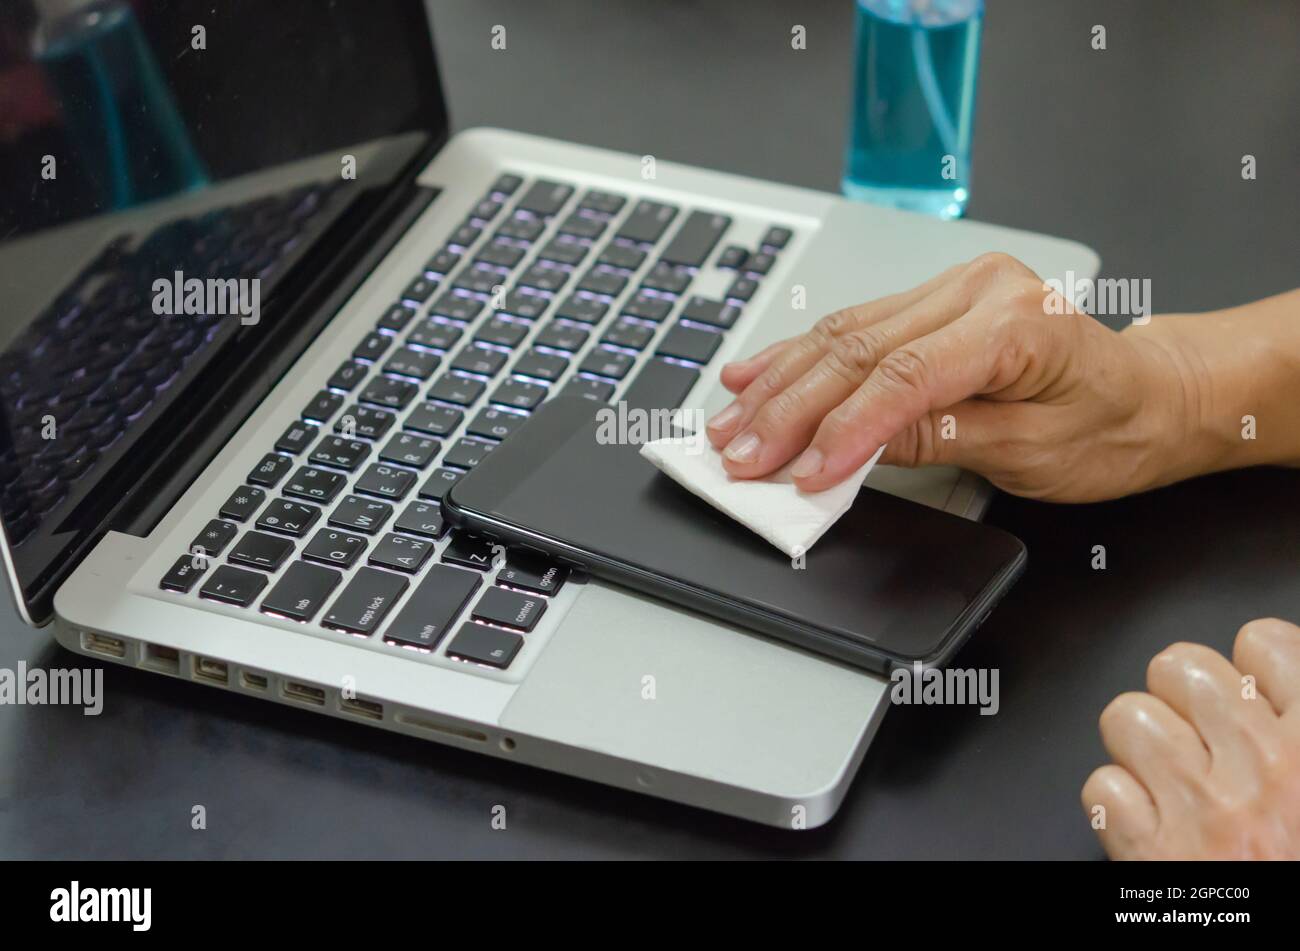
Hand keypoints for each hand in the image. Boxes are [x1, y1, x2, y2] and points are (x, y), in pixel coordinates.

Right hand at [705, 253, 1198, 501]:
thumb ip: (939, 438)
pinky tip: (752, 373)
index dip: (841, 429)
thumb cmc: (1113, 425)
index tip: (798, 474)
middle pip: (858, 350)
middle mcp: (977, 289)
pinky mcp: (932, 302)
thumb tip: (852, 445)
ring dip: (777, 384)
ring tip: (728, 424)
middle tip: (738, 456)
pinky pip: (852, 326)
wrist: (1152, 396)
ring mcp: (951, 289)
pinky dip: (797, 357)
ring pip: (841, 334)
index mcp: (1016, 320)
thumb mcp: (1032, 451)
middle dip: (788, 410)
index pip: (904, 376)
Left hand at [1081, 618, 1299, 859]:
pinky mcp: (1149, 851)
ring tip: (1166, 777)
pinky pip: (1101, 786)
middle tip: (1197, 735)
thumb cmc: (1296, 863)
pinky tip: (1146, 823)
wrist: (1284, 944)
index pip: (1266, 642)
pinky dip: (1114, 804)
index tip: (1248, 689)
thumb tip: (1280, 691)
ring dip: (1138, 745)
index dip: (1247, 663)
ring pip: (1128, 715)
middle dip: (1178, 695)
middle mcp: (1263, 772)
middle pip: (1181, 666)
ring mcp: (1202, 810)